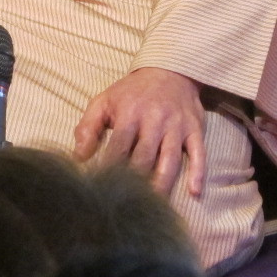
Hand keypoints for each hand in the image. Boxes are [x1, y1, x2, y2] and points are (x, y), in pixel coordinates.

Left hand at [73, 67, 205, 196]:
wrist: (169, 70)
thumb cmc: (132, 92)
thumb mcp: (105, 100)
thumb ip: (88, 126)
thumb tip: (78, 157)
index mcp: (130, 113)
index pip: (118, 147)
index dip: (110, 169)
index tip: (103, 189)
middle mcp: (155, 120)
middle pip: (145, 157)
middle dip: (136, 182)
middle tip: (127, 204)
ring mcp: (176, 126)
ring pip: (171, 159)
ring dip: (163, 183)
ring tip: (155, 206)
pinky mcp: (195, 129)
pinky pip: (199, 152)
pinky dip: (198, 172)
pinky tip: (195, 192)